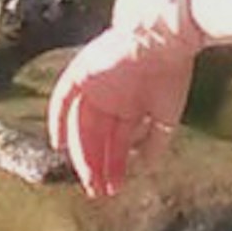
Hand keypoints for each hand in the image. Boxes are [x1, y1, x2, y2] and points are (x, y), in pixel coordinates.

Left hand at [45, 20, 192, 203]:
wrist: (165, 39)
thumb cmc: (172, 73)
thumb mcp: (167, 115)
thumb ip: (156, 141)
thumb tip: (146, 166)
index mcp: (131, 103)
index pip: (117, 140)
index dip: (115, 164)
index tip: (114, 188)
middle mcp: (111, 96)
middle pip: (97, 137)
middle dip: (98, 164)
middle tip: (99, 191)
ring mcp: (95, 84)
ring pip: (82, 125)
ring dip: (83, 152)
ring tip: (90, 180)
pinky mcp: (82, 71)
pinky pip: (64, 97)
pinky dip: (59, 119)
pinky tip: (60, 145)